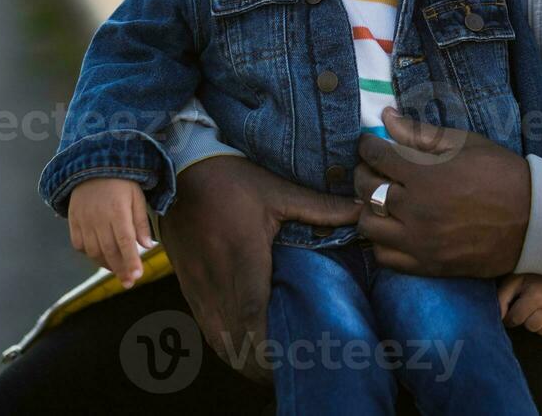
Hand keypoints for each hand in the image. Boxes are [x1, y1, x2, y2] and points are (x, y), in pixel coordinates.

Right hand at [67, 177, 152, 287]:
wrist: (92, 165)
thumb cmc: (121, 183)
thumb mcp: (137, 197)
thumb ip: (141, 222)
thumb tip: (148, 247)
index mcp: (117, 211)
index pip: (125, 242)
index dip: (131, 261)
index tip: (137, 276)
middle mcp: (98, 218)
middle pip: (109, 251)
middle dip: (120, 269)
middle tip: (129, 282)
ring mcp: (83, 220)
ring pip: (93, 251)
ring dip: (106, 264)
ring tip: (118, 271)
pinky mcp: (73, 221)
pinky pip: (79, 245)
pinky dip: (90, 255)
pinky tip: (101, 257)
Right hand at [159, 156, 358, 381]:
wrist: (180, 170)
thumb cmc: (232, 178)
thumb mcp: (277, 189)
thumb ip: (319, 207)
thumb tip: (360, 210)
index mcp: (242, 254)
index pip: (250, 312)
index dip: (265, 344)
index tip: (288, 360)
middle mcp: (216, 275)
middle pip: (233, 337)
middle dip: (258, 362)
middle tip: (289, 371)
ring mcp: (198, 283)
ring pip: (217, 337)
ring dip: (240, 357)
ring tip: (269, 368)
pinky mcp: (188, 284)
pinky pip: (205, 326)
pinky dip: (224, 344)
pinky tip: (242, 349)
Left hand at [354, 108, 530, 276]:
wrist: (533, 219)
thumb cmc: (500, 174)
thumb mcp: (464, 144)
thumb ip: (420, 133)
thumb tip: (386, 117)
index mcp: (425, 175)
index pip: (376, 156)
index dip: (367, 146)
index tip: (370, 144)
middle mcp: (416, 209)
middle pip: (366, 189)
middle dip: (363, 173)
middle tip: (374, 169)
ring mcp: (419, 241)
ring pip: (368, 226)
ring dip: (368, 209)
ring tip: (382, 200)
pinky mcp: (426, 265)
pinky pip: (383, 257)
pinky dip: (381, 241)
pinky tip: (393, 228)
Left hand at [497, 274, 541, 335]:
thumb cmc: (536, 274)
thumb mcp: (516, 280)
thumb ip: (503, 298)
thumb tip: (498, 318)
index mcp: (535, 296)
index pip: (515, 319)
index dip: (511, 316)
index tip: (513, 310)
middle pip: (530, 327)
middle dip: (526, 318)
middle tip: (529, 306)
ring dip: (539, 323)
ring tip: (541, 307)